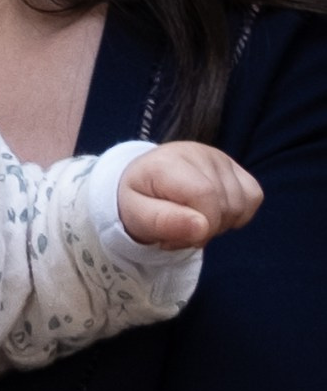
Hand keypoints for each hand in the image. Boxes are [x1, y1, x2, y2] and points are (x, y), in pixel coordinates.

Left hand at [114, 138, 262, 250]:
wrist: (144, 181)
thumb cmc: (139, 200)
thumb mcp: (136, 216)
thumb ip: (163, 222)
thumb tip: (201, 228)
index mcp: (169, 162)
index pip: (205, 196)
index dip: (197, 227)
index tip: (171, 238)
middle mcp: (199, 153)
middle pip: (225, 205)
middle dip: (204, 230)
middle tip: (178, 230)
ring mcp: (221, 157)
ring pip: (241, 205)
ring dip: (218, 225)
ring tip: (192, 221)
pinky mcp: (236, 166)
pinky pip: (253, 197)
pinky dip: (236, 214)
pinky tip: (212, 213)